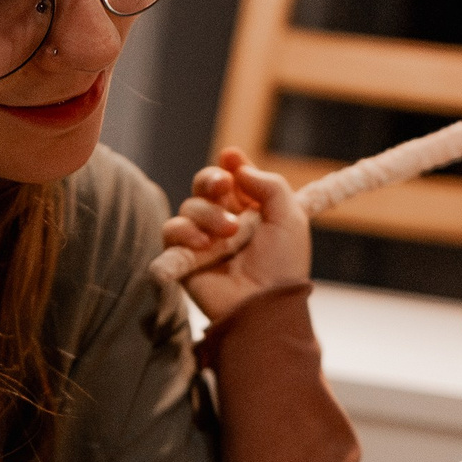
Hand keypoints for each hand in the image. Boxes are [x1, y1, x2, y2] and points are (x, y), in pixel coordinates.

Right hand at [161, 149, 311, 325]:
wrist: (265, 305)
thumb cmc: (283, 266)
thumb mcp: (290, 218)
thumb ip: (270, 185)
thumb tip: (238, 166)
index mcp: (251, 210)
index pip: (233, 178)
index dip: (230, 165)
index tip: (231, 157)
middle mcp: (224, 221)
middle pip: (205, 185)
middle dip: (211, 179)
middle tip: (223, 186)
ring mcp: (203, 239)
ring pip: (189, 206)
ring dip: (207, 214)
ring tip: (228, 233)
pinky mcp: (184, 258)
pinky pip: (171, 231)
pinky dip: (184, 232)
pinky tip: (203, 243)